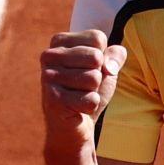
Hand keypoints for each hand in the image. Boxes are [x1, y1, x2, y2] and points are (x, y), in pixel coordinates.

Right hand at [39, 29, 127, 147]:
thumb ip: (114, 56)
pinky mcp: (53, 99)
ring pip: (94, 78)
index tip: (88, 69)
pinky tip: (76, 109)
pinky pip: (91, 100)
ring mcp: (48, 77)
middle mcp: (49, 55)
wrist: (73, 126)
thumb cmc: (88, 91)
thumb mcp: (105, 68)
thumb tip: (110, 65)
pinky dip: (90, 107)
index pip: (97, 38)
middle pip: (96, 57)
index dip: (103, 58)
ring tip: (78, 96)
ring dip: (93, 92)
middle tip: (83, 86)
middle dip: (98, 76)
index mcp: (60, 41)